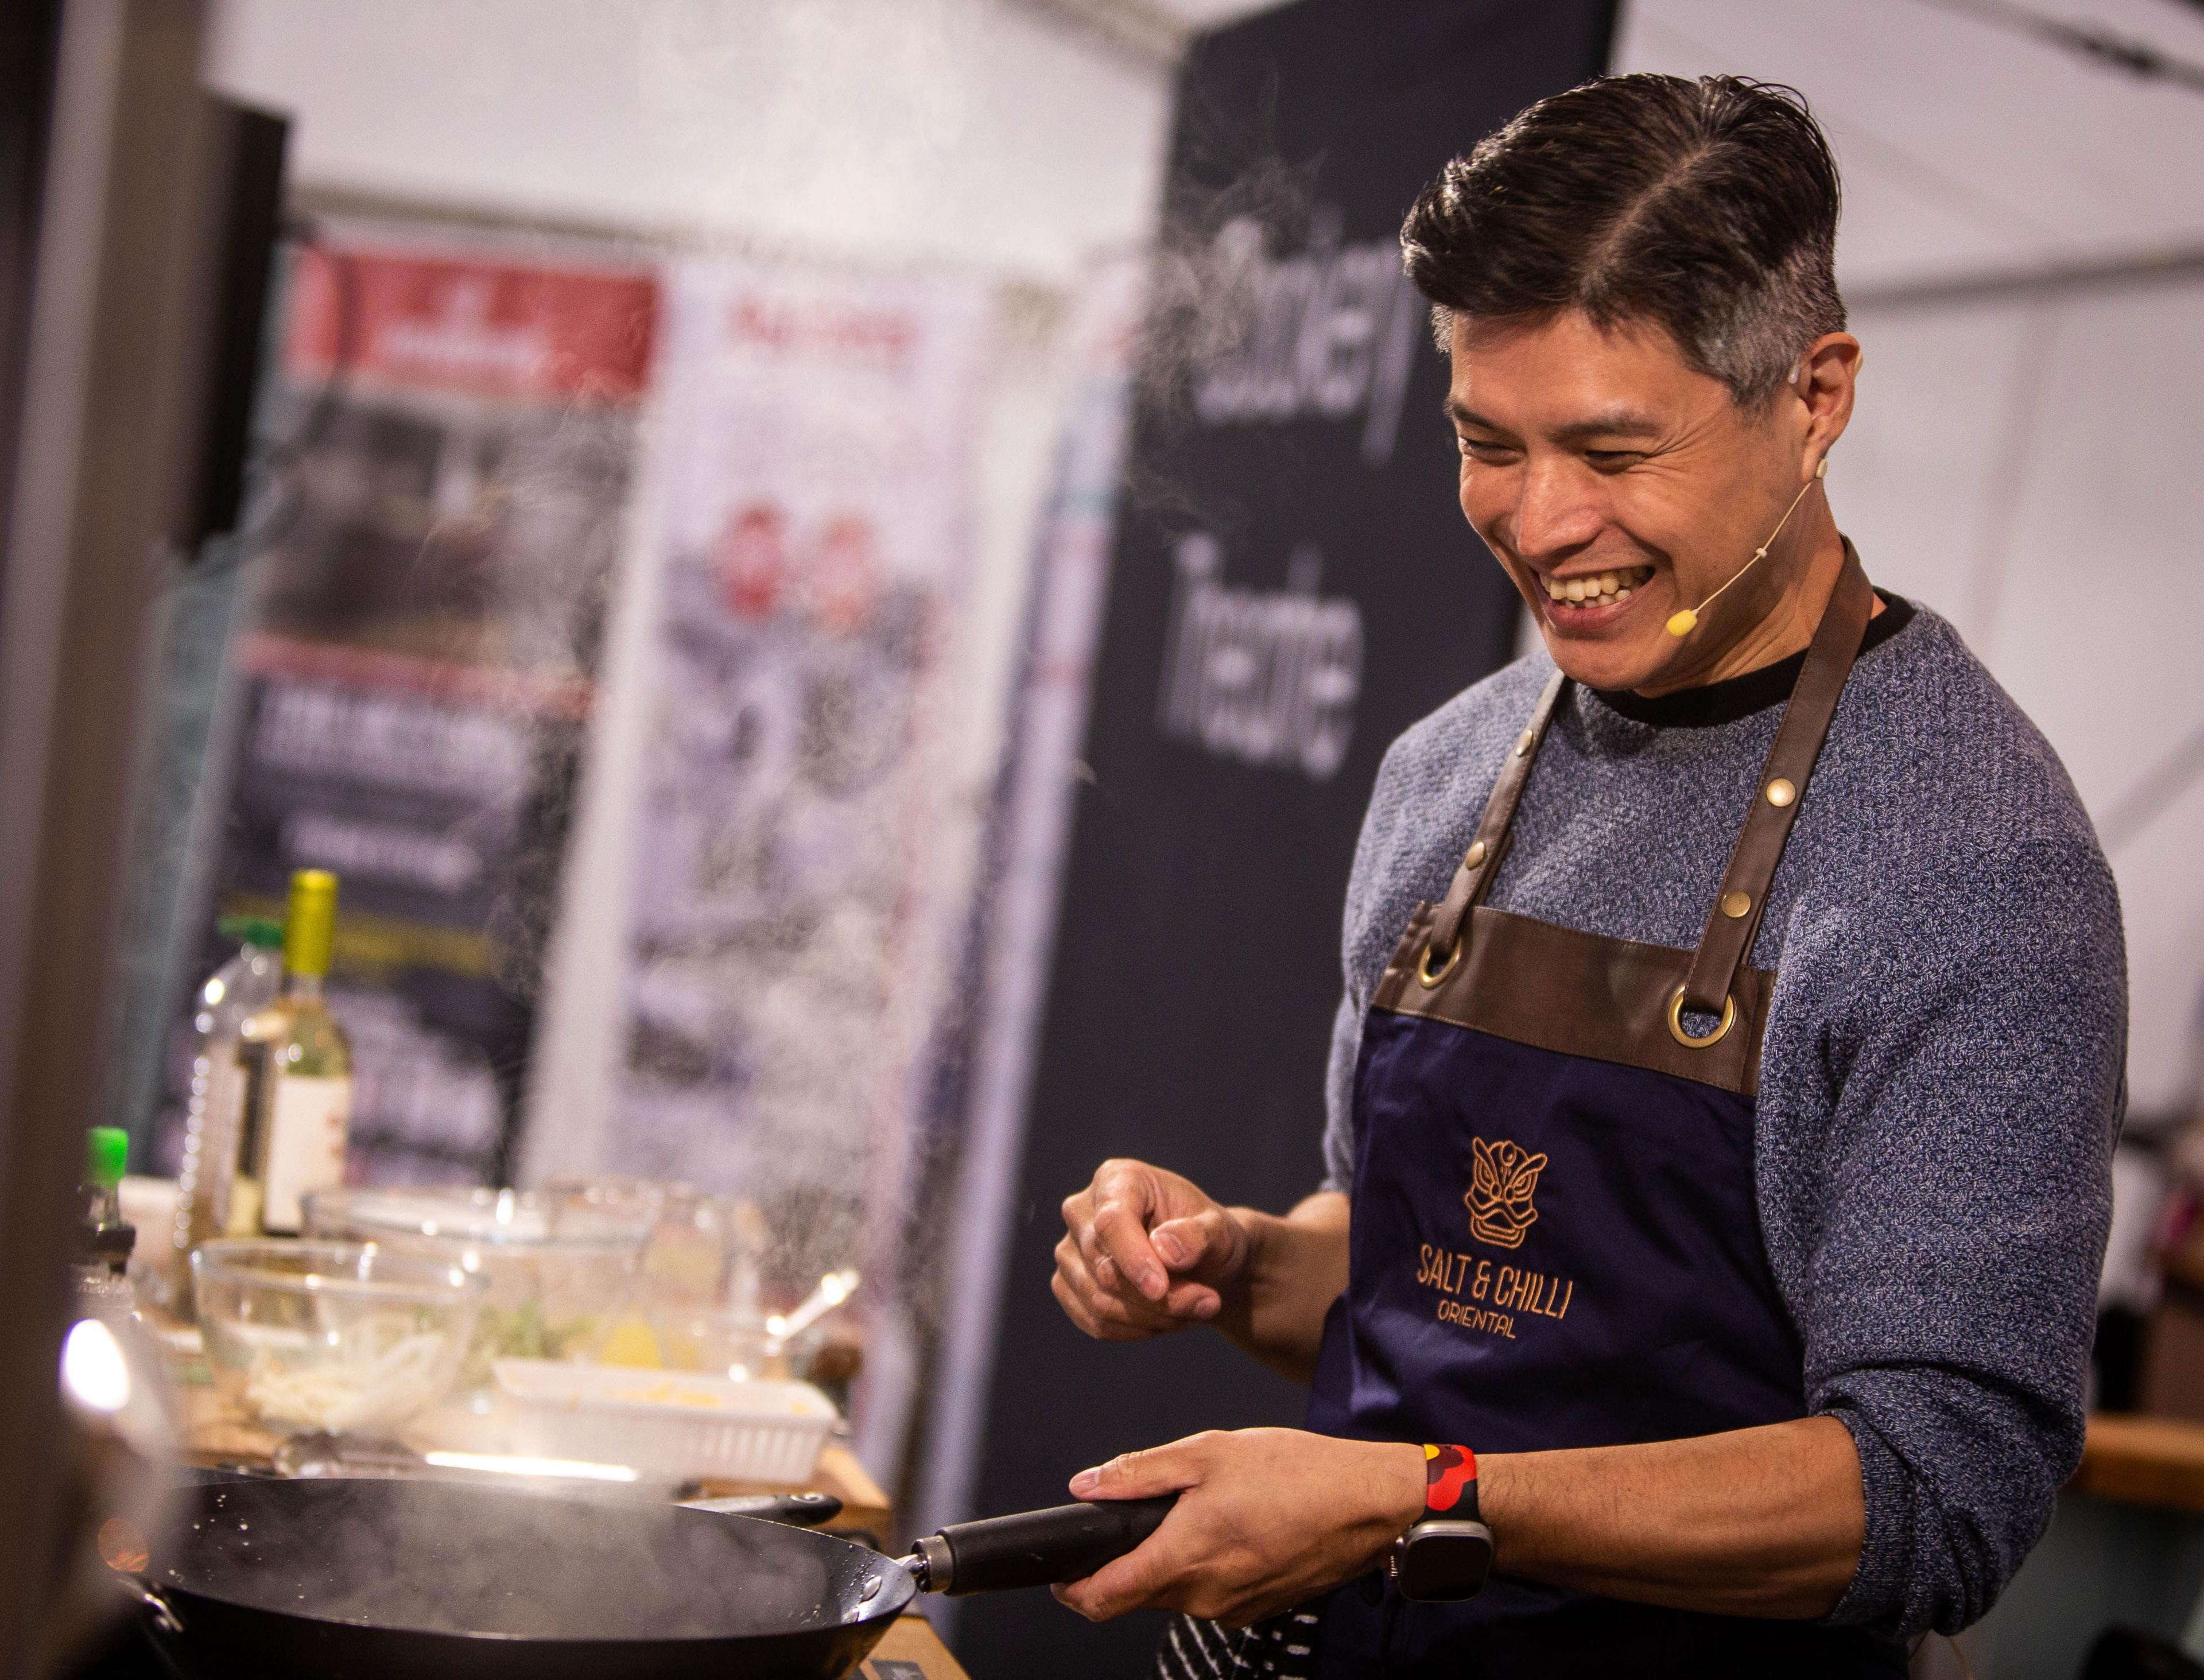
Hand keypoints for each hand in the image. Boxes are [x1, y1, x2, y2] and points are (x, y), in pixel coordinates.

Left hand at [1051, 1429, 1426, 1625]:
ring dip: (1169, 1561)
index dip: (1071, 1589)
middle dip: (1125, 1563)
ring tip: (1198, 1510)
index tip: (1060, 1573)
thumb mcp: (1208, 1451)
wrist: (1368, 1503)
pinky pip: (1211, 1593)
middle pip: (1137, 1595)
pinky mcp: (1258, 1607)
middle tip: (1140, 1515)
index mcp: (1184, 1556)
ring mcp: (1234, 1606)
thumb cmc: (1297, 1473)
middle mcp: (1205, 1595)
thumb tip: (1088, 1485)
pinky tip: (1230, 1527)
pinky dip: (1205, 1566)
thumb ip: (1140, 1472)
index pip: (1103, 1598)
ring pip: (1175, 1593)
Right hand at [1054, 1159, 1250, 1339]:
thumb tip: (1164, 1248)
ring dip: (1153, 1318)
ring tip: (1193, 1308)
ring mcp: (1068, 1250)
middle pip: (1106, 1270)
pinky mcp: (1067, 1285)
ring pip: (1099, 1302)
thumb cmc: (1209, 1236)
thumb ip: (1198, 1235)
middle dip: (1161, 1299)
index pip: (1110, 1222)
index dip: (1133, 1259)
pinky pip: (1095, 1323)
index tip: (1161, 1290)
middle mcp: (1081, 1211)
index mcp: (1116, 1179)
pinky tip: (1165, 1318)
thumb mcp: (1221, 1230)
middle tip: (1208, 1303)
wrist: (1202, 1261)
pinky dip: (1136, 1330)